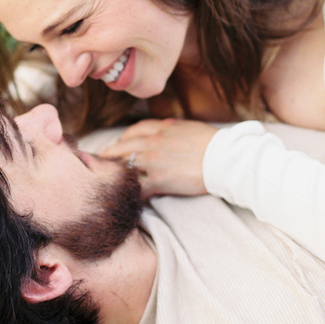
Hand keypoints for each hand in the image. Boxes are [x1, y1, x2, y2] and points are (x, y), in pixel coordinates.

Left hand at [101, 118, 216, 196]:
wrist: (225, 158)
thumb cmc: (212, 142)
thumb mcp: (187, 127)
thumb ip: (170, 127)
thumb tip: (163, 128)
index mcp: (161, 128)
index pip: (132, 132)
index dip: (122, 140)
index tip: (116, 147)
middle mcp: (153, 142)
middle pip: (121, 148)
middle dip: (108, 157)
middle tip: (99, 165)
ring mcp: (154, 161)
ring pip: (124, 166)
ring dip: (114, 175)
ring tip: (105, 182)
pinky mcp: (159, 180)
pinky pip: (136, 187)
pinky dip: (129, 192)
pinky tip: (125, 197)